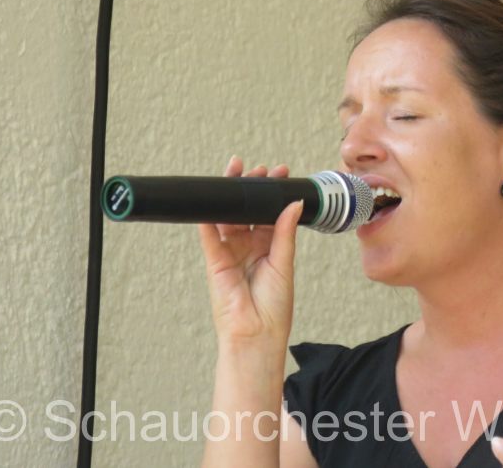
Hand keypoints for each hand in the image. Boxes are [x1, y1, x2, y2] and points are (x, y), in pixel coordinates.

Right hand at [197, 156, 303, 350]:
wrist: (257, 334)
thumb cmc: (275, 307)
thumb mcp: (284, 263)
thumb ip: (285, 231)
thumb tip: (294, 203)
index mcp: (270, 247)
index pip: (270, 213)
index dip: (273, 194)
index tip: (281, 173)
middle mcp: (249, 247)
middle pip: (247, 211)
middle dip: (252, 188)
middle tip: (258, 169)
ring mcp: (231, 253)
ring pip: (228, 217)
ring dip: (231, 196)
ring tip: (236, 171)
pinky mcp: (215, 262)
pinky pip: (209, 235)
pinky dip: (208, 218)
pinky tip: (211, 198)